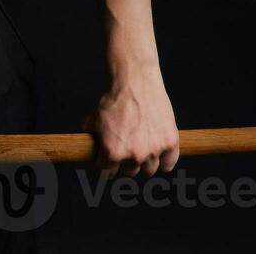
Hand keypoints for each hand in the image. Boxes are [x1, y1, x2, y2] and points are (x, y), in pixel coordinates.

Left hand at [81, 64, 179, 179]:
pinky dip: (164, 161)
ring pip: (148, 171)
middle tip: (124, 155)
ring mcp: (153, 151)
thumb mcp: (95, 118)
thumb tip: (85, 143)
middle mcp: (133, 156)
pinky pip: (168, 164)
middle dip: (124, 166)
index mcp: (112, 153)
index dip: (104, 168)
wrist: (136, 81)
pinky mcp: (170, 143)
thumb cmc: (115, 98)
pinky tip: (159, 154)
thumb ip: (91, 134)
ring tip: (141, 154)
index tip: (106, 166)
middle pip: (128, 174)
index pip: (106, 174)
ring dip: (144, 165)